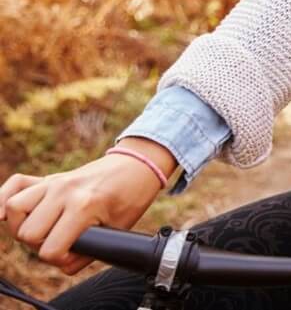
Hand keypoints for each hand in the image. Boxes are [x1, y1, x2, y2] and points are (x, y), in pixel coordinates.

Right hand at [0, 138, 171, 274]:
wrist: (138, 166)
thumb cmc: (130, 197)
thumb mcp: (117, 230)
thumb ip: (87, 252)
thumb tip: (62, 263)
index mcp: (83, 206)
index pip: (50, 249)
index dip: (59, 260)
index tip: (73, 254)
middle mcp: (63, 192)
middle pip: (26, 232)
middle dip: (39, 245)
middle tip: (60, 241)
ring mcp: (54, 182)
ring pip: (14, 209)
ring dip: (22, 226)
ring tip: (42, 229)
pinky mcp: (49, 178)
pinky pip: (15, 185)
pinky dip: (4, 199)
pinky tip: (6, 213)